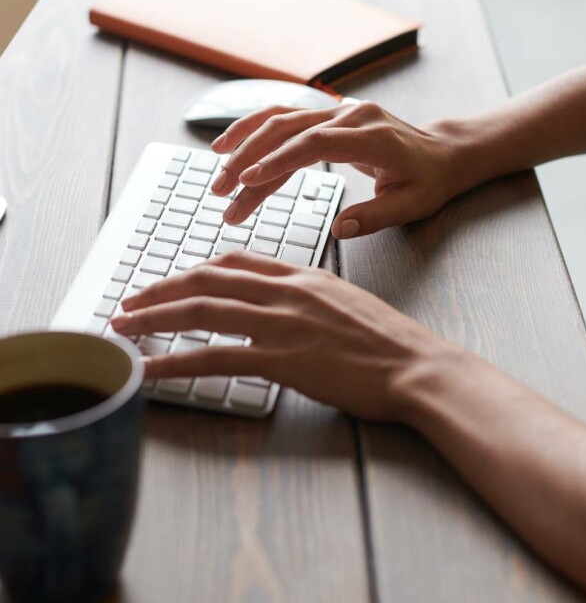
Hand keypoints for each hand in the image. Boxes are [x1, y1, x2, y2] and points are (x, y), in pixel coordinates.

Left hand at [110, 252, 454, 420]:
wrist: (414, 364)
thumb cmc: (388, 340)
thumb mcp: (347, 303)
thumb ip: (311, 298)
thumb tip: (285, 306)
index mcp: (304, 275)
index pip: (236, 262)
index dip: (195, 269)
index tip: (171, 280)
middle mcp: (287, 291)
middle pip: (210, 278)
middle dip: (162, 288)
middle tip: (132, 301)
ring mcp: (282, 323)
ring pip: (203, 309)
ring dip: (156, 317)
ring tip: (125, 327)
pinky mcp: (281, 359)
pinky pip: (214, 356)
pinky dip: (175, 361)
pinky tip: (151, 369)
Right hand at [209, 101, 469, 238]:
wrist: (443, 152)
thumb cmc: (428, 182)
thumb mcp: (411, 205)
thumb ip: (376, 216)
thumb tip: (340, 229)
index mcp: (372, 136)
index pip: (315, 143)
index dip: (278, 161)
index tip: (248, 182)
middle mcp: (351, 116)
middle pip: (288, 129)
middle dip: (250, 159)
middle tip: (222, 193)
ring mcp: (339, 111)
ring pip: (281, 119)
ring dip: (244, 143)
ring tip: (218, 172)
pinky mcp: (329, 116)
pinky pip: (286, 117)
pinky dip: (255, 130)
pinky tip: (229, 145)